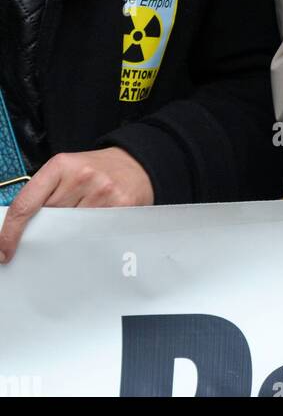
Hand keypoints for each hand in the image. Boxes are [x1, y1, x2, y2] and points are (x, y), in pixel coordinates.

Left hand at [0, 147, 153, 263]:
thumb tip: (21, 230)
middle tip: (55, 229)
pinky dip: (89, 237)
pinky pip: (94, 235)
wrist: (136, 163)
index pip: (26, 204)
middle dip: (47, 230)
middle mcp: (82, 176)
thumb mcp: (66, 171)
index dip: (10, 232)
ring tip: (81, 221)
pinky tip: (96, 227)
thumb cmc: (96, 170)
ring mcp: (102, 192)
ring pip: (70, 232)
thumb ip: (45, 194)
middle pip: (49, 222)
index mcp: (61, 166)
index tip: (4, 251)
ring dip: (70, 234)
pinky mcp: (120, 207)